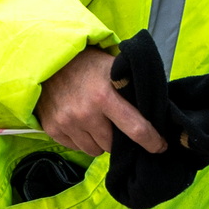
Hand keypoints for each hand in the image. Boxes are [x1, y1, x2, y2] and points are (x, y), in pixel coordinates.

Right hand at [36, 45, 164, 159]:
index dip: (151, 141)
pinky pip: (76, 147)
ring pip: (94, 150)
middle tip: (113, 122)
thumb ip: (131, 87)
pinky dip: (81, 139)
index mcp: (105, 96)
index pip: (136, 128)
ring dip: (98, 141)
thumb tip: (156, 108)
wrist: (49, 59)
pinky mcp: (53, 128)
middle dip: (117, 138)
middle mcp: (85, 113)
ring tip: (94, 121)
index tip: (159, 147)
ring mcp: (67, 122)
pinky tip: (79, 121)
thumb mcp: (113, 67)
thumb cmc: (87, 63)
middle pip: (112, 145)